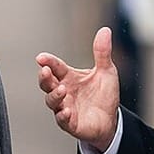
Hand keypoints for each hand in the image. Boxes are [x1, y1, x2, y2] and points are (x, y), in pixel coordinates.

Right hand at [36, 28, 120, 149]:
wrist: (111, 119)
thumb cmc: (104, 95)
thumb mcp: (107, 71)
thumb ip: (102, 52)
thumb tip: (105, 30)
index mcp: (69, 77)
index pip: (56, 67)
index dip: (48, 61)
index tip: (41, 57)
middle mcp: (64, 91)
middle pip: (47, 83)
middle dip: (44, 77)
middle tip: (45, 71)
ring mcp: (65, 107)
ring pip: (51, 101)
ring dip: (54, 95)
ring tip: (62, 90)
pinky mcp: (71, 123)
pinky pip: (62, 120)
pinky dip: (63, 116)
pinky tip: (66, 111)